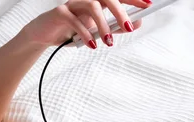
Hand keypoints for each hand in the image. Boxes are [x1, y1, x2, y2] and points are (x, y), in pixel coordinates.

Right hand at [23, 0, 149, 47]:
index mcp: (97, 1)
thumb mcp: (98, 31)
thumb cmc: (73, 31)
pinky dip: (85, 34)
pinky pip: (75, 20)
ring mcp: (72, 4)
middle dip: (120, 13)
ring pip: (92, 6)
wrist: (46, 36)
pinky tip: (92, 45)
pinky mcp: (59, 13)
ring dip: (103, 25)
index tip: (148, 4)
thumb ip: (116, 28)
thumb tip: (136, 24)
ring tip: (108, 42)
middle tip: (129, 29)